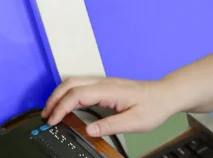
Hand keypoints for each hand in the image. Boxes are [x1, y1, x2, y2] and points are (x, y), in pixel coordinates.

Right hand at [41, 76, 180, 137]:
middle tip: (45, 116)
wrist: (166, 95)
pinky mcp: (106, 85)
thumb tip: (90, 130)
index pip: (78, 94)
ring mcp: (104, 82)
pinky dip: (68, 94)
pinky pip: (81, 85)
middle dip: (54, 98)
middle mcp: (105, 82)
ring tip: (52, 111)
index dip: (61, 107)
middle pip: (70, 83)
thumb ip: (112, 126)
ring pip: (74, 81)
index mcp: (110, 90)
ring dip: (60, 94)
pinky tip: (67, 105)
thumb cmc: (154, 106)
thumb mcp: (136, 122)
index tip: (53, 120)